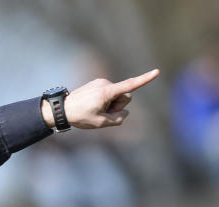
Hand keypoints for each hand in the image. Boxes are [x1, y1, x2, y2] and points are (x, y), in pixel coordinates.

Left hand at [40, 68, 159, 128]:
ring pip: (116, 96)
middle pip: (125, 97)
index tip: (157, 71)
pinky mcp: (97, 85)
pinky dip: (104, 102)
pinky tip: (91, 106)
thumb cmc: (80, 116)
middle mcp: (105, 84)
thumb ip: (119, 118)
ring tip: (95, 110)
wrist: (62, 109)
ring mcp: (101, 83)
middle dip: (118, 106)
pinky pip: (108, 95)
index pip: (130, 85)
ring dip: (110, 105)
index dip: (144, 79)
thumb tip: (124, 111)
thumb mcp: (101, 123)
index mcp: (107, 91)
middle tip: (102, 113)